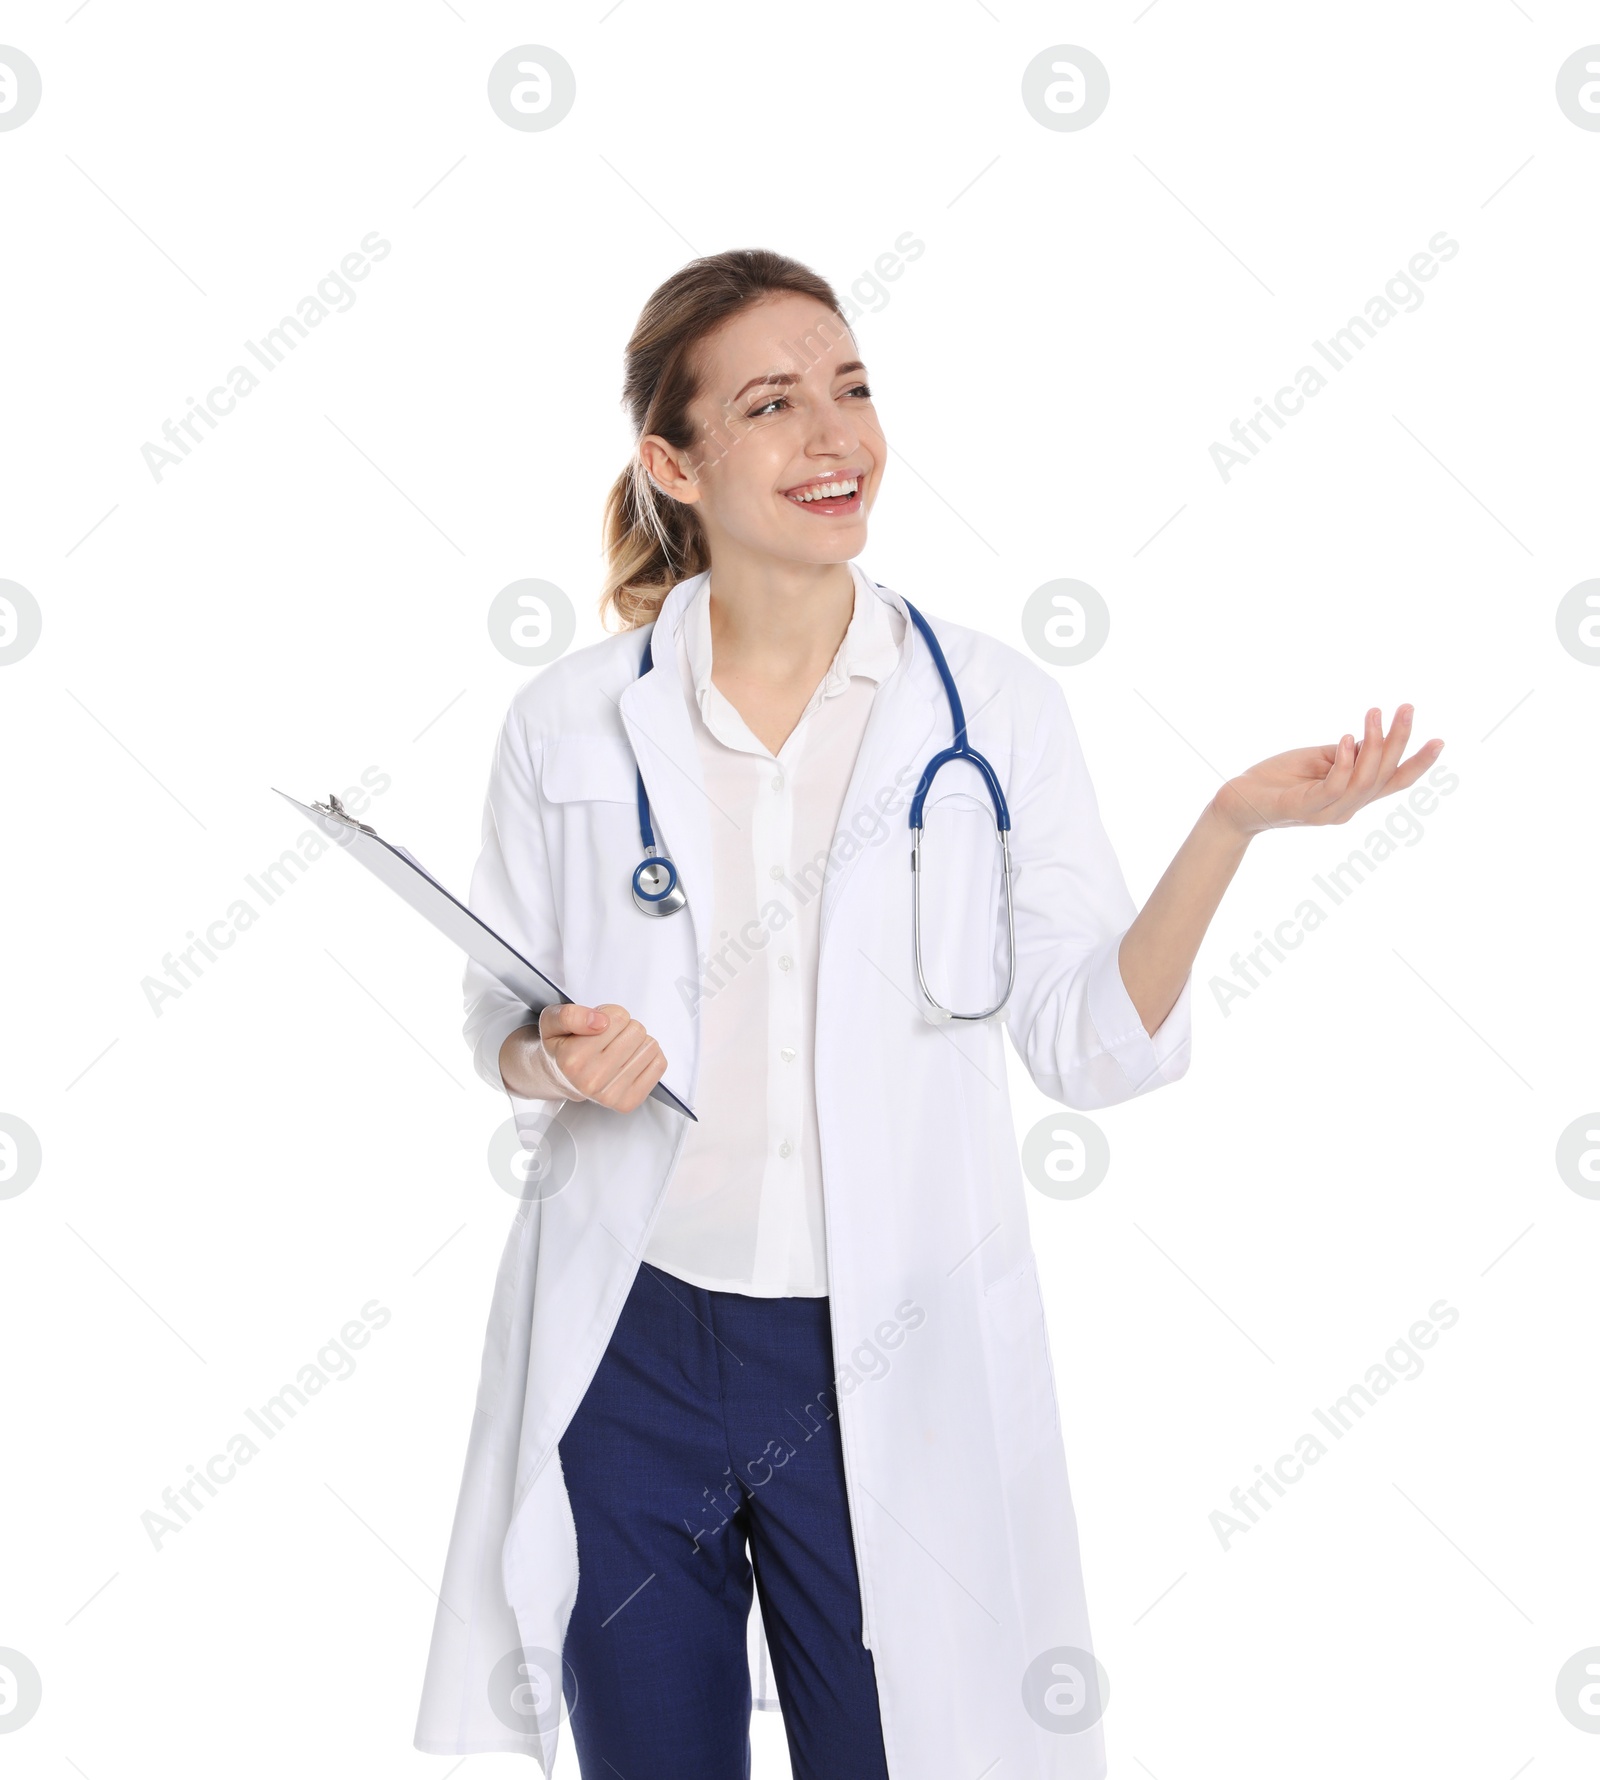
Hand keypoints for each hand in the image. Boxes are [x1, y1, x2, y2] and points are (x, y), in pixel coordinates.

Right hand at [535, 1001, 667, 1112]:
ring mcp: (611, 1094)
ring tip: (617, 1050)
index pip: (618, 1017)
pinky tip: (629, 1061)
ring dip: (636, 1043)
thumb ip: (570, 1015)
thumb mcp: (551, 1021)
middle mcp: (591, 1080)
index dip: (610, 1014)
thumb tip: (600, 1021)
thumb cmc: (561, 1047)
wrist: (562, 1079)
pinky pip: (659, 1064)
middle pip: (636, 1030)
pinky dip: (648, 1057)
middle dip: (624, 1028)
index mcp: (572, 1059)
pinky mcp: (629, 1102)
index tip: (597, 1024)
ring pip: (650, 1046)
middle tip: (608, 1038)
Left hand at [1211, 705, 1444, 838]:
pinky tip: (1346, 739)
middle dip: (1399, 741)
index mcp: (1351, 796)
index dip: (1418, 764)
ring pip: (1364, 782)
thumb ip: (1345, 754)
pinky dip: (1344, 763)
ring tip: (1373, 714)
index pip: (1393, 782)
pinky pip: (1334, 788)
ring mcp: (1326, 812)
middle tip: (1405, 707)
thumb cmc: (1276, 779)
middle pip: (1384, 777)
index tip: (1440, 739)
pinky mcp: (1304, 809)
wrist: (1236, 802)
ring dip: (1373, 745)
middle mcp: (1345, 809)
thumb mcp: (1317, 760)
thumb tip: (1368, 738)